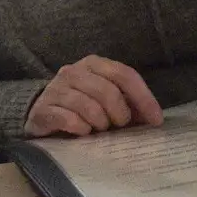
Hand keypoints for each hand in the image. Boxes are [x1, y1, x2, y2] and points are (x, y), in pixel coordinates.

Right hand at [23, 56, 163, 137]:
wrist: (41, 113)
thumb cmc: (82, 107)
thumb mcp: (107, 101)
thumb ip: (130, 105)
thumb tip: (154, 119)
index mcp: (94, 64)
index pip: (124, 75)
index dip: (143, 98)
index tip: (155, 120)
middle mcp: (73, 71)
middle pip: (107, 90)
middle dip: (120, 112)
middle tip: (120, 125)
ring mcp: (56, 89)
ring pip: (88, 106)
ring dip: (100, 122)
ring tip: (100, 129)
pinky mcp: (42, 109)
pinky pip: (68, 119)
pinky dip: (81, 128)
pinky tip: (83, 132)